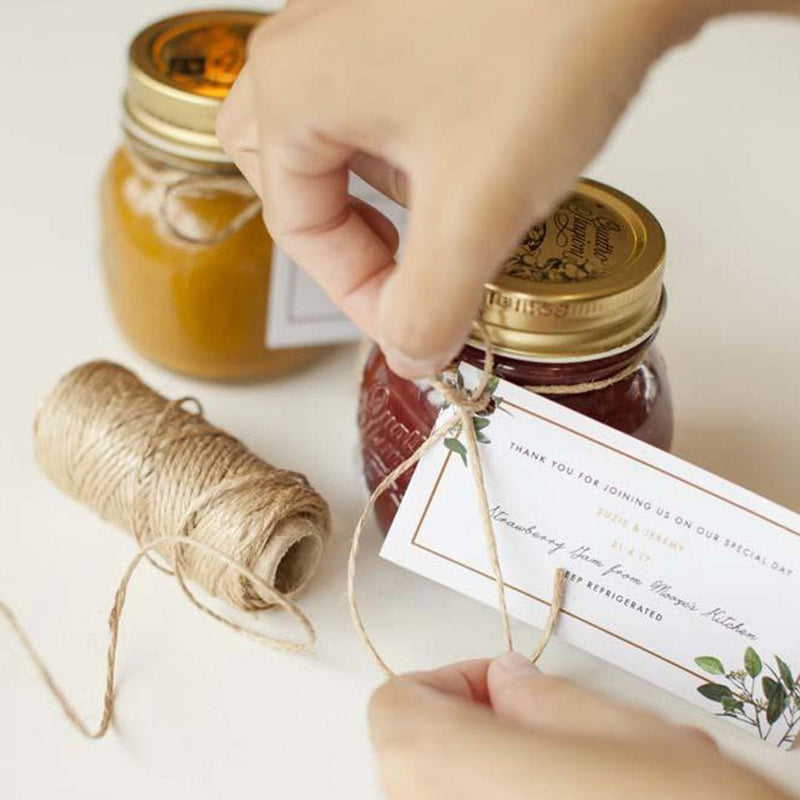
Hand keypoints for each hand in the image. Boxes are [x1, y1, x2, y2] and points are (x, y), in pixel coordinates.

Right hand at [217, 1, 796, 377]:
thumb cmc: (549, 40)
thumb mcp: (476, 209)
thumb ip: (428, 307)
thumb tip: (409, 358)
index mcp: (293, 85)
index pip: (297, 227)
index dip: (356, 295)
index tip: (416, 330)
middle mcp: (310, 42)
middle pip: (286, 173)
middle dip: (338, 236)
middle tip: (390, 273)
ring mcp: (360, 20)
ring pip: (332, 137)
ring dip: (373, 197)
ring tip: (438, 219)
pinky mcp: (411, 19)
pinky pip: (379, 103)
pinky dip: (407, 154)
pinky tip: (463, 164)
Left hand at [369, 653, 790, 799]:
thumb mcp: (629, 735)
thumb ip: (547, 699)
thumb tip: (510, 681)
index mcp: (444, 773)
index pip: (396, 706)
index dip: (449, 683)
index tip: (511, 688)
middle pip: (417, 759)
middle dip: (478, 734)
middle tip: (554, 734)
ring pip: (452, 795)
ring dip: (500, 777)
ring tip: (586, 779)